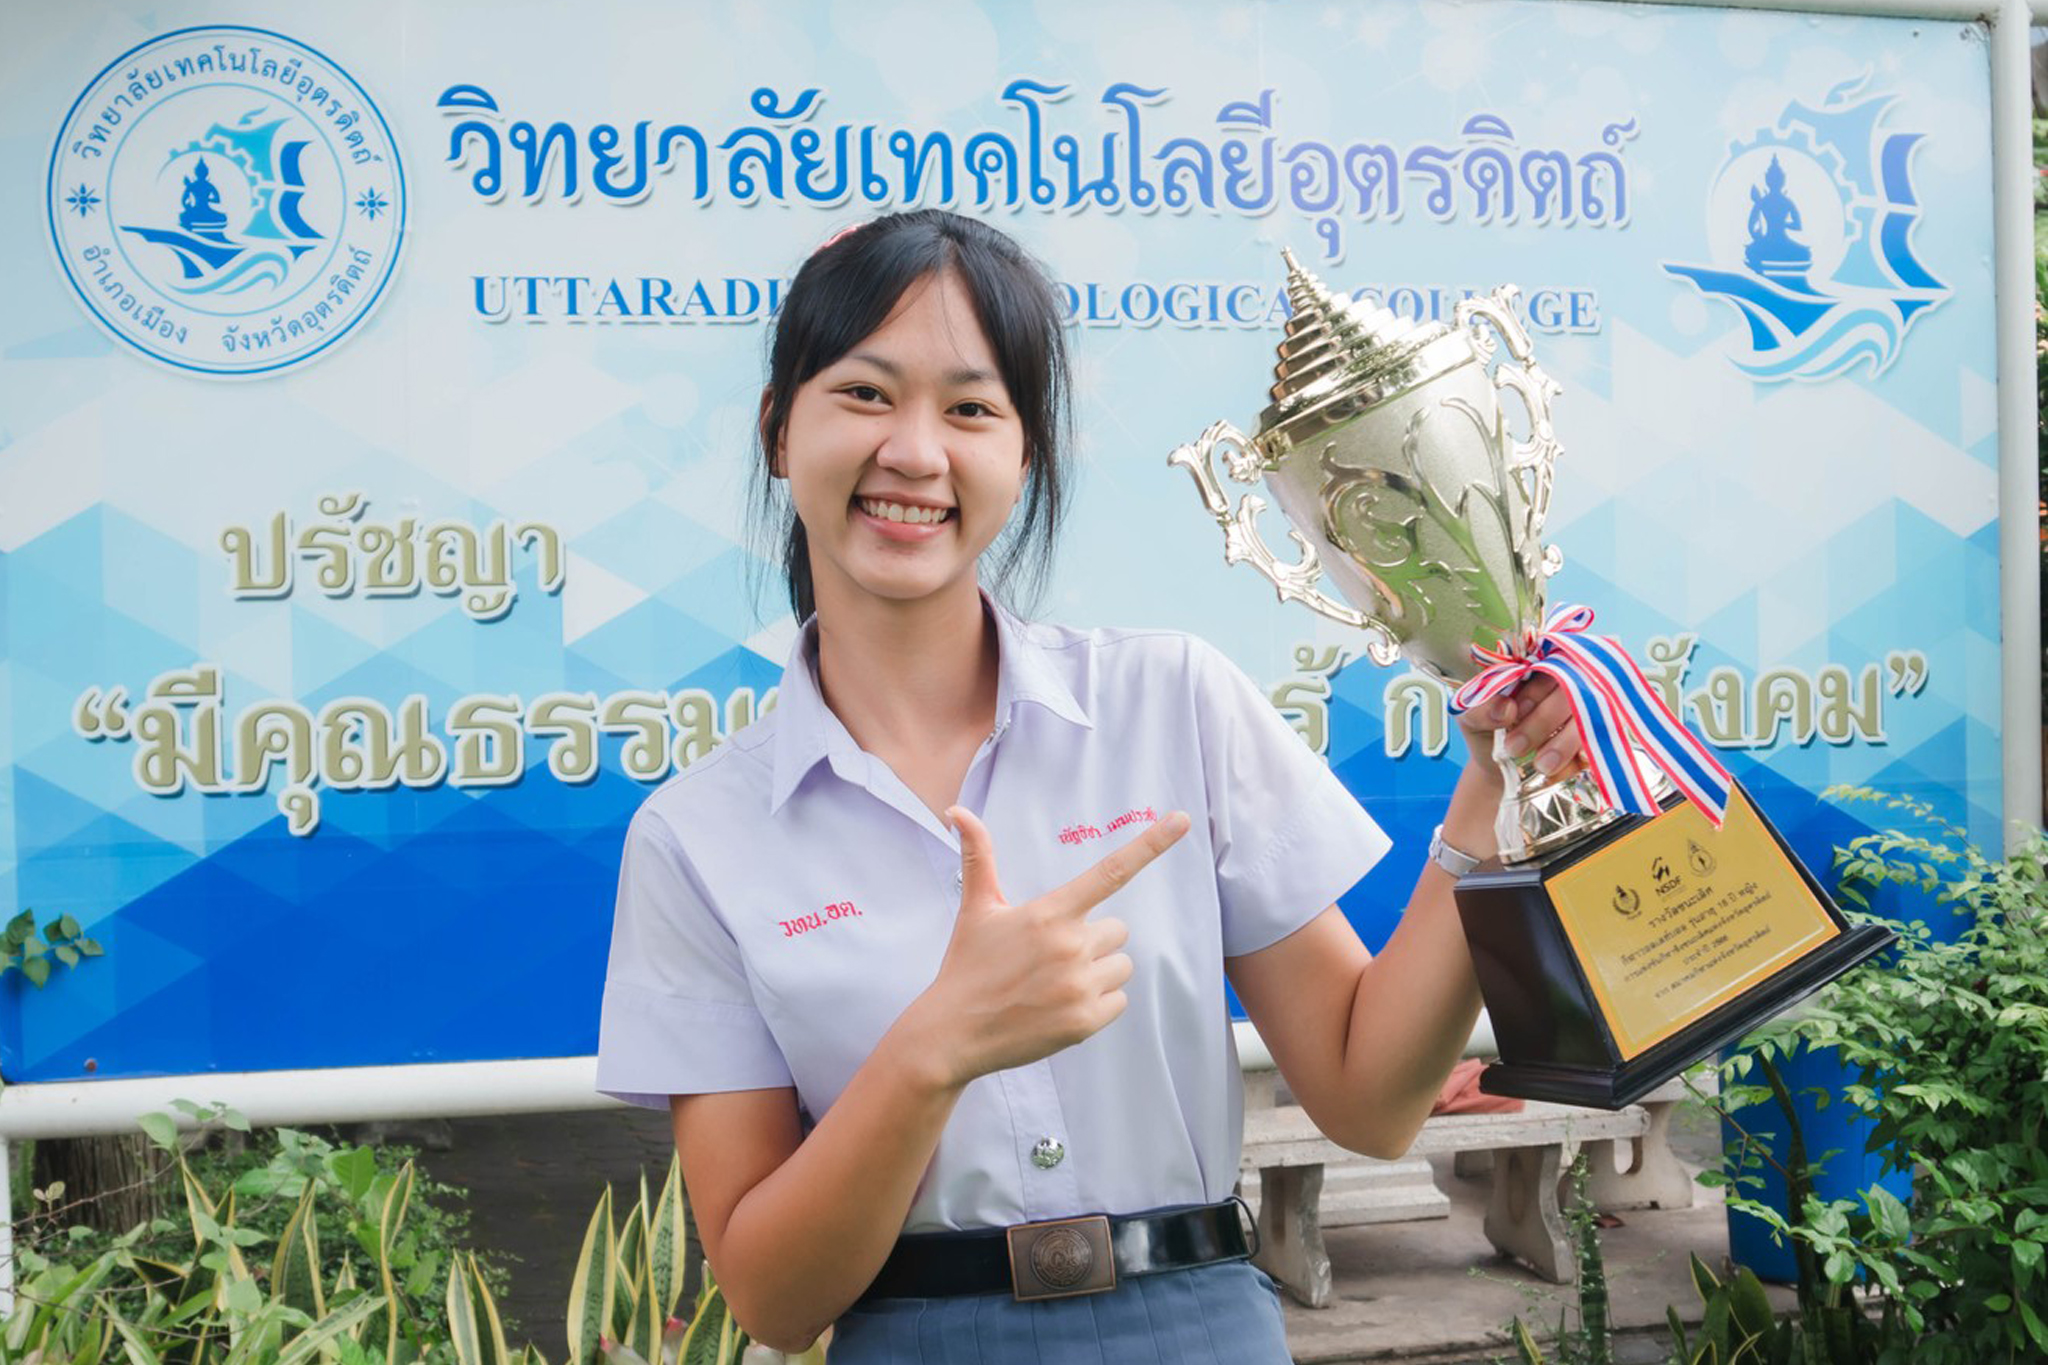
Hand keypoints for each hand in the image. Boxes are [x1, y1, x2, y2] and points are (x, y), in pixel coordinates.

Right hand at [909, 805, 1190, 1087]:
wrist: (953, 1033)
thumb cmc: (967, 965)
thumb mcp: (976, 908)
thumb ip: (978, 857)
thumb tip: (957, 810)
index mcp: (1049, 914)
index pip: (1110, 872)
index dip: (1151, 844)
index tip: (1182, 820)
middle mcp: (1070, 946)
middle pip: (1118, 929)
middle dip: (1093, 940)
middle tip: (1052, 956)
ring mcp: (1079, 986)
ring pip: (1122, 965)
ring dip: (1098, 972)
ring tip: (1055, 982)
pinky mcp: (1085, 1021)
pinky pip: (1119, 1001)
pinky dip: (1098, 1004)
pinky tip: (1060, 1006)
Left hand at [1456, 674, 1585, 780]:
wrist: (1499, 769)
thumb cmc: (1488, 731)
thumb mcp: (1472, 719)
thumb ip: (1480, 709)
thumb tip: (1506, 708)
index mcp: (1536, 667)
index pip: (1548, 665)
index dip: (1534, 691)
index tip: (1513, 713)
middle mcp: (1567, 682)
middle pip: (1572, 690)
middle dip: (1543, 720)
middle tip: (1514, 747)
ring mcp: (1588, 710)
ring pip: (1589, 717)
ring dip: (1563, 743)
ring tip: (1539, 766)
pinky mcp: (1597, 737)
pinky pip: (1598, 744)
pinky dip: (1577, 759)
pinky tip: (1556, 771)